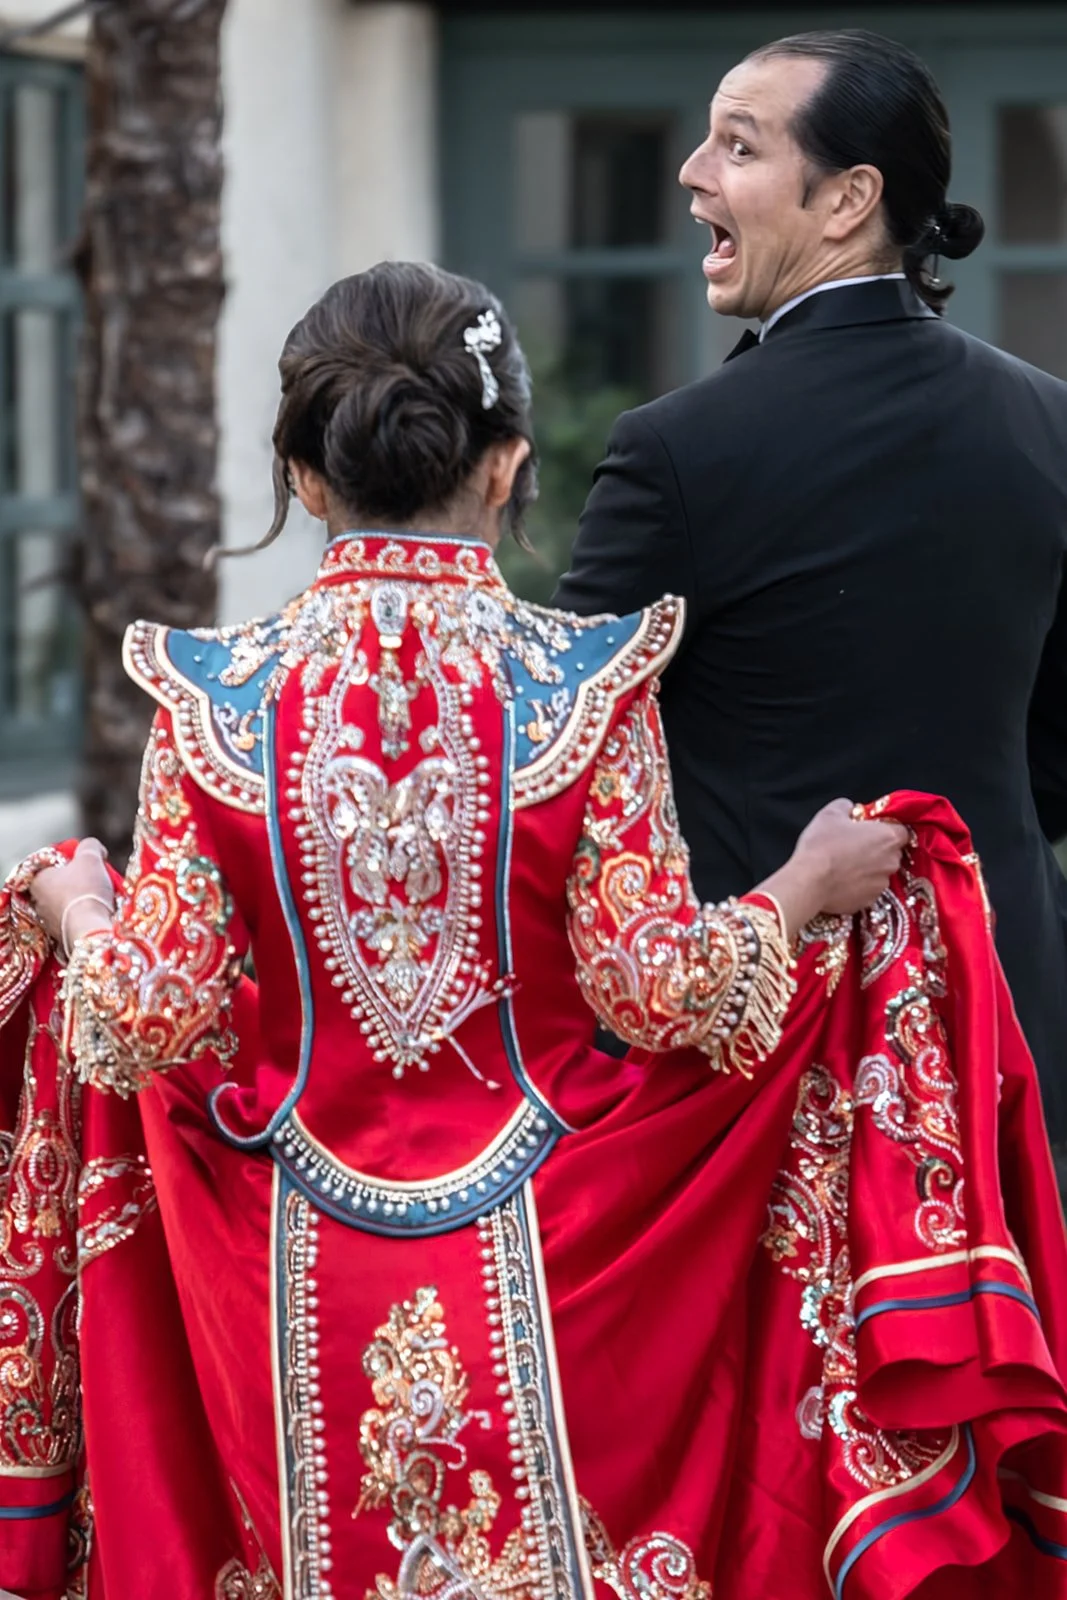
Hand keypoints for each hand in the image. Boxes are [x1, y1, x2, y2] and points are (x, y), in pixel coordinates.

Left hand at [29, 838, 114, 949]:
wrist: (90, 928)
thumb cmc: (85, 890)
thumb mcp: (89, 856)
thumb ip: (90, 845)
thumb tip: (94, 848)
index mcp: (37, 880)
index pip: (51, 863)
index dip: (70, 860)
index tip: (86, 861)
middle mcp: (38, 901)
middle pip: (62, 883)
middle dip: (80, 880)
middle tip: (97, 877)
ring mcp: (49, 921)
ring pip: (69, 902)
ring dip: (84, 898)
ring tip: (103, 896)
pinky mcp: (62, 935)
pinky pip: (76, 919)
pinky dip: (87, 914)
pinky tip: (100, 912)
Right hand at [793, 799, 909, 915]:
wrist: (809, 881)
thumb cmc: (823, 844)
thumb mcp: (830, 813)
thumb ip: (846, 806)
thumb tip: (850, 809)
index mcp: (888, 837)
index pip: (902, 831)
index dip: (886, 829)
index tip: (870, 829)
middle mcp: (891, 862)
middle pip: (892, 853)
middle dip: (878, 850)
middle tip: (855, 846)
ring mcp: (881, 885)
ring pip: (880, 873)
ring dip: (868, 869)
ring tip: (844, 867)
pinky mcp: (868, 901)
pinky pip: (867, 890)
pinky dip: (858, 886)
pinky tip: (840, 882)